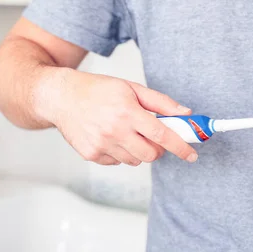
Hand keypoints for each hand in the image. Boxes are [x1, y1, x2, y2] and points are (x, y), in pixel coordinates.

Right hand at [45, 71, 198, 165]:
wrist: (61, 97)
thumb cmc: (97, 90)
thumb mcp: (131, 88)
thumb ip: (160, 103)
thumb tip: (185, 114)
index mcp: (127, 112)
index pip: (162, 135)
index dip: (180, 146)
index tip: (192, 155)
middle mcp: (114, 130)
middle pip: (151, 154)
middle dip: (157, 149)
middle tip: (152, 137)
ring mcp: (101, 145)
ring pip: (135, 160)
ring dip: (138, 150)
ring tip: (126, 132)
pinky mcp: (91, 155)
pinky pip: (117, 162)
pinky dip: (120, 153)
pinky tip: (110, 137)